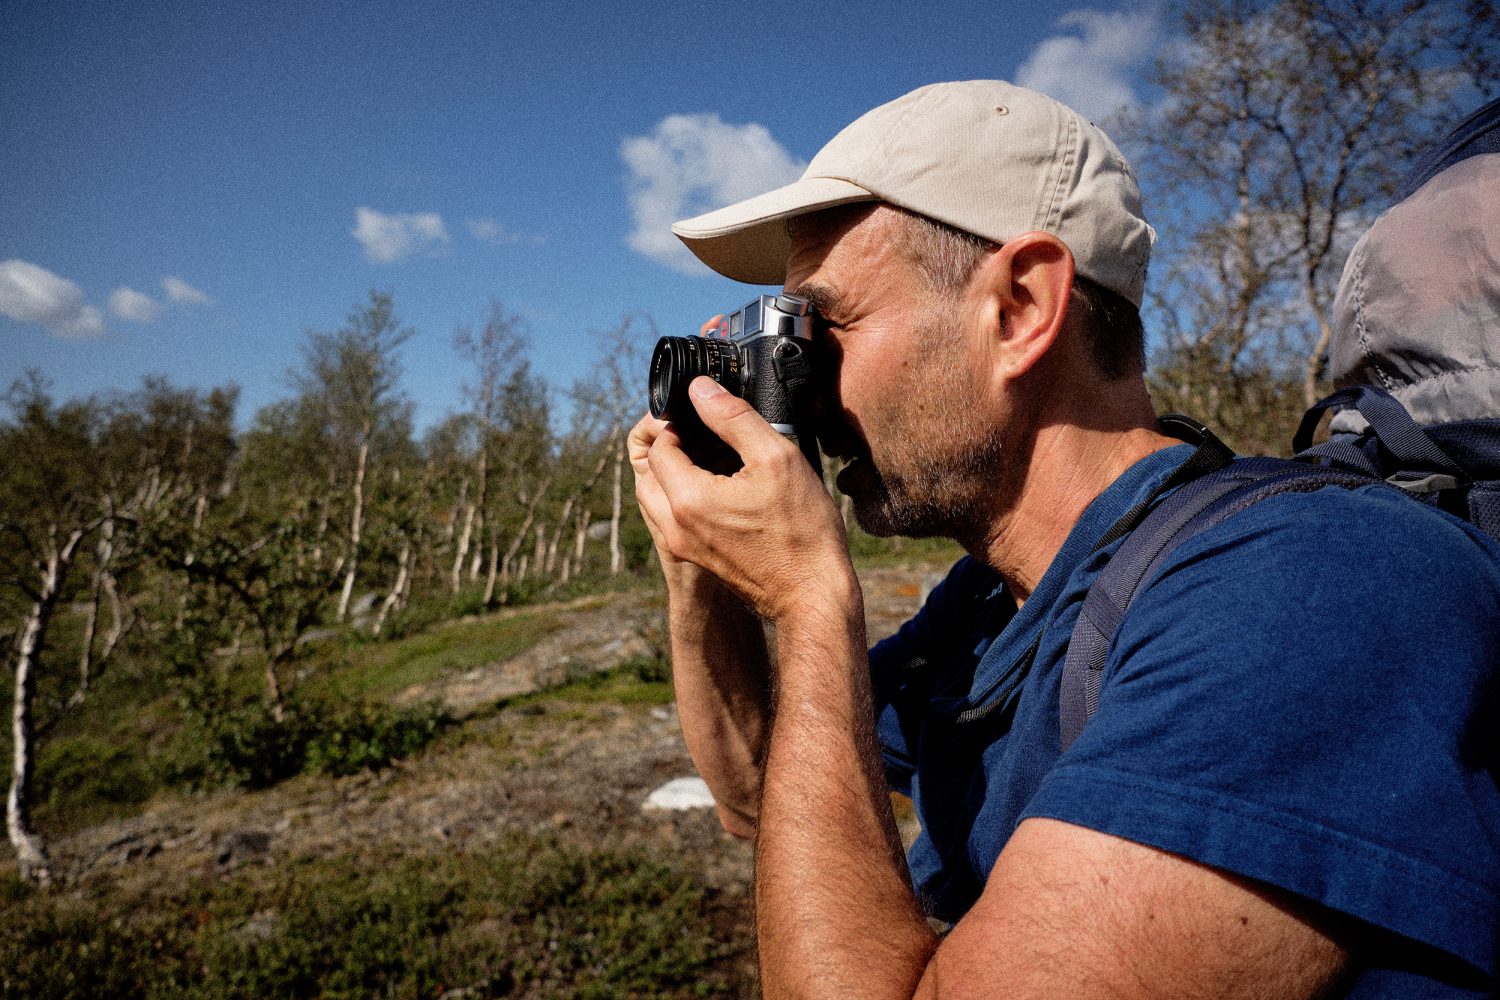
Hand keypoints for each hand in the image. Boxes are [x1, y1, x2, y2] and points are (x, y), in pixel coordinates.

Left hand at [638, 375, 852, 622]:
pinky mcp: (699, 557)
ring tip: (716, 457)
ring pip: (658, 497)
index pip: (660, 445)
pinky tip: (725, 486)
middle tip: (709, 434)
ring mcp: (685, 546)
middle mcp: (676, 526)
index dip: (681, 423)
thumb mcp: (775, 458)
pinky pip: (674, 518)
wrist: (813, 594)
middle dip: (673, 446)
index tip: (709, 415)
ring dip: (676, 473)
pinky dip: (685, 497)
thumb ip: (733, 417)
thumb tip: (699, 389)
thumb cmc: (802, 531)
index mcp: (688, 500)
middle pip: (651, 472)